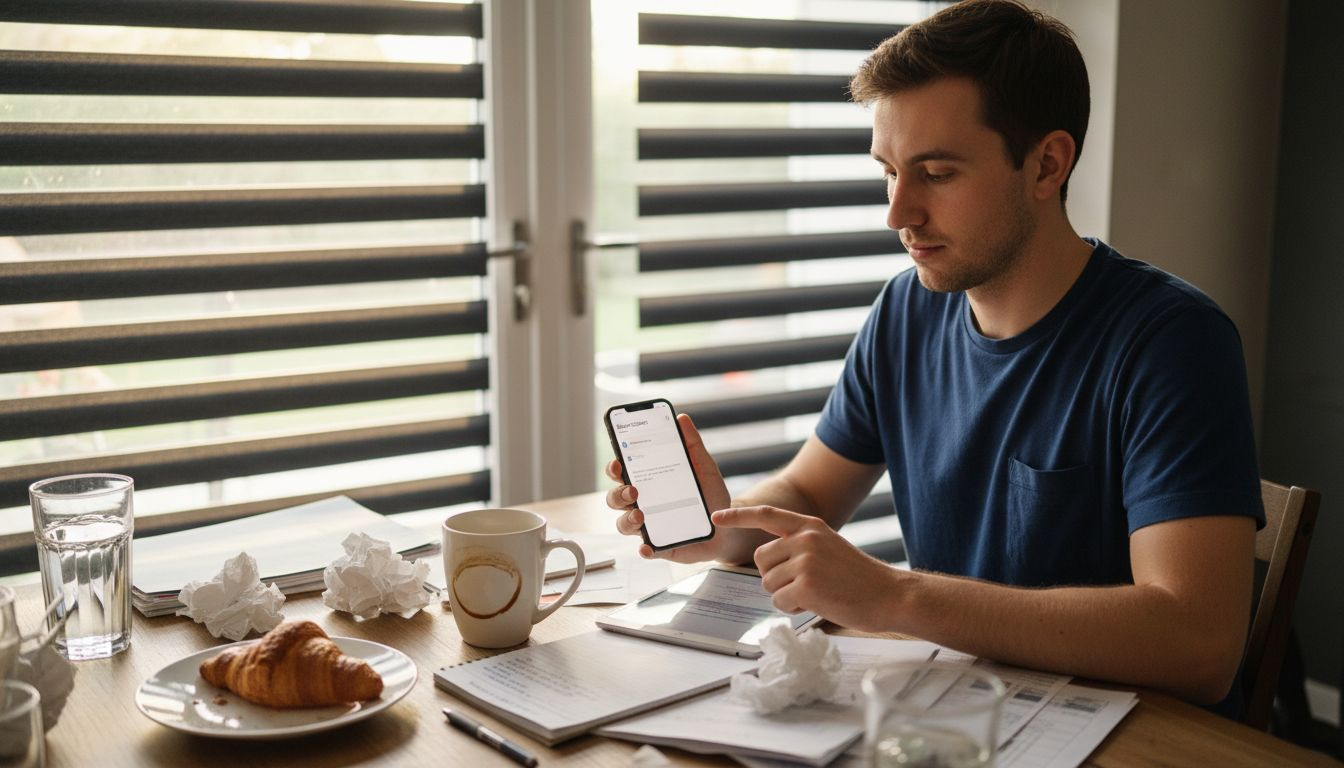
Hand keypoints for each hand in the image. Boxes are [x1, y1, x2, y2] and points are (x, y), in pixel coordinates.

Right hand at [605, 413, 731, 563]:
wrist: (728, 526)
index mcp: (648, 482)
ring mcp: (649, 527)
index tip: (617, 463)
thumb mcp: (703, 467)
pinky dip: (644, 549)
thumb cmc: (710, 495)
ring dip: (627, 519)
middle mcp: (643, 504)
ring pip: (624, 524)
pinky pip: (646, 550)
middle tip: (633, 490)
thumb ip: (692, 444)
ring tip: (641, 515)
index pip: (622, 473)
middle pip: (616, 498)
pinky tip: (647, 546)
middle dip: (618, 493)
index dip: (614, 468)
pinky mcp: (660, 546)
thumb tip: (682, 419)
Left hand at [712, 505, 900, 631]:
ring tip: (816, 593)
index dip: (738, 516)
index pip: (766, 515)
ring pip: (768, 583)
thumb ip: (800, 545)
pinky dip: (792, 608)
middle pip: (761, 559)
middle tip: (803, 584)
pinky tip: (817, 603)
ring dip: (786, 594)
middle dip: (774, 576)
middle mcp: (805, 539)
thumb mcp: (828, 546)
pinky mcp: (806, 585)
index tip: (715, 518)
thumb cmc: (858, 577)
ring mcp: (805, 561)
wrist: (889, 594)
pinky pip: (779, 601)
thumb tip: (768, 558)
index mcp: (810, 526)